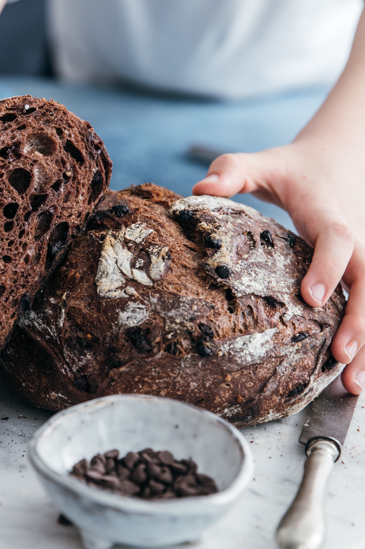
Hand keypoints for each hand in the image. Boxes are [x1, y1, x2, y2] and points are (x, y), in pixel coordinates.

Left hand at [193, 138, 364, 394]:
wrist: (338, 163)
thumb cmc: (292, 171)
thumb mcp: (261, 163)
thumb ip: (232, 170)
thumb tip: (200, 190)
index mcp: (328, 213)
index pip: (337, 238)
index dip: (327, 266)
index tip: (309, 296)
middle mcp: (356, 239)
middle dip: (360, 319)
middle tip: (343, 355)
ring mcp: (364, 260)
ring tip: (354, 385)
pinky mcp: (362, 277)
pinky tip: (353, 380)